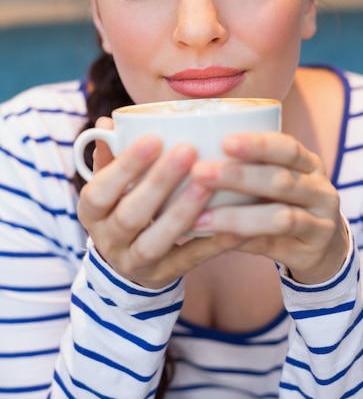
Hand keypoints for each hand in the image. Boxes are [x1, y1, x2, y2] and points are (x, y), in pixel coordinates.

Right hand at [77, 118, 243, 288]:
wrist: (126, 262)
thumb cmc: (122, 206)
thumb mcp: (109, 185)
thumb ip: (110, 156)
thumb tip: (108, 122)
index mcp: (91, 212)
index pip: (100, 190)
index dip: (124, 166)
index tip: (153, 138)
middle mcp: (108, 240)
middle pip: (130, 215)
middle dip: (159, 182)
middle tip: (188, 150)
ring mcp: (134, 263)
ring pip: (156, 241)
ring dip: (182, 211)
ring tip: (207, 183)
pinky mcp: (163, 276)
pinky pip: (189, 260)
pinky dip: (212, 243)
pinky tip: (235, 224)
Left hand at [190, 131, 348, 284]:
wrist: (325, 248)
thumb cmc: (286, 203)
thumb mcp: (279, 180)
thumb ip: (249, 167)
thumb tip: (187, 155)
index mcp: (310, 164)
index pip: (288, 148)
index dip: (258, 144)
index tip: (224, 141)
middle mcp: (321, 191)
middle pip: (282, 181)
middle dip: (238, 177)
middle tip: (199, 172)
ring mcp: (320, 224)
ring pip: (280, 218)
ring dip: (236, 217)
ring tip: (199, 218)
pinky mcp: (311, 253)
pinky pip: (273, 246)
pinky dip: (241, 241)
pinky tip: (213, 239)